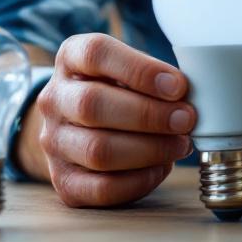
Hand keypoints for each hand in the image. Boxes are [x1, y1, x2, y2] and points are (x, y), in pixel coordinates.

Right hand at [23, 33, 195, 206]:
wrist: (80, 127)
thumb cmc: (118, 91)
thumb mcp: (130, 69)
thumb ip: (154, 77)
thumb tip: (187, 98)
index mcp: (71, 58)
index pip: (95, 53)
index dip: (140, 70)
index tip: (177, 85)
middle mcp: (54, 98)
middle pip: (92, 104)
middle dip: (148, 115)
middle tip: (186, 119)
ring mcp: (54, 142)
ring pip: (97, 150)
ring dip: (149, 149)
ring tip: (180, 144)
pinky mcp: (64, 181)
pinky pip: (102, 188)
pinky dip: (139, 180)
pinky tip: (161, 167)